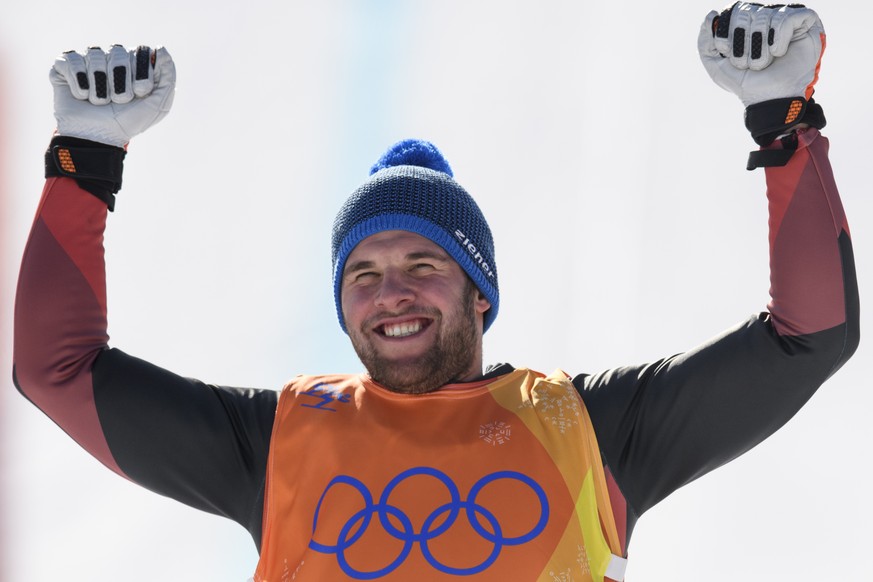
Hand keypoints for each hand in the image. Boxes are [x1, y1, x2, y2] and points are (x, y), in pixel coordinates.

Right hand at [51, 45, 175, 146]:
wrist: (98, 138)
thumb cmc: (128, 121)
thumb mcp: (158, 104)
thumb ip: (167, 77)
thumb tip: (161, 48)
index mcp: (133, 64)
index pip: (140, 50)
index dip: (141, 72)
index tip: (141, 92)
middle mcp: (109, 58)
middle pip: (118, 52)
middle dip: (121, 82)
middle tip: (120, 101)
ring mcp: (86, 61)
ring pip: (95, 56)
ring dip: (100, 86)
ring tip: (99, 102)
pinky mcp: (63, 66)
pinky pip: (71, 60)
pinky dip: (78, 82)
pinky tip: (81, 96)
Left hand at [698, 2, 824, 106]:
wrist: (769, 98)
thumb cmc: (745, 82)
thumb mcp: (715, 65)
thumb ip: (704, 42)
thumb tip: (711, 15)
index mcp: (744, 23)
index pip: (732, 11)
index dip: (727, 34)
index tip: (727, 53)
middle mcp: (764, 16)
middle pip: (746, 12)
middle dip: (743, 43)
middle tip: (748, 63)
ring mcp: (784, 17)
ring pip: (765, 15)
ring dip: (760, 46)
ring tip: (764, 62)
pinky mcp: (805, 20)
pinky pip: (787, 16)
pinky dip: (779, 37)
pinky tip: (779, 52)